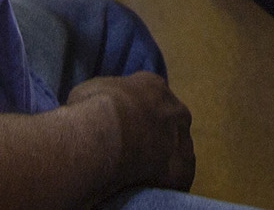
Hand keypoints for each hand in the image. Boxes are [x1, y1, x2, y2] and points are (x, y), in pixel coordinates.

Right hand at [64, 71, 195, 195]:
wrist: (107, 137)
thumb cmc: (94, 110)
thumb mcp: (90, 91)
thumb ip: (101, 96)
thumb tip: (94, 104)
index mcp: (153, 87)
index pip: (152, 98)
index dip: (139, 113)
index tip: (126, 125)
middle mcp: (175, 110)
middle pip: (169, 122)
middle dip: (155, 133)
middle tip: (134, 149)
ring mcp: (183, 139)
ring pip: (176, 149)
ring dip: (162, 158)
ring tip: (138, 171)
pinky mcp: (184, 169)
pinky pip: (178, 176)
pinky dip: (166, 181)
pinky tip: (148, 186)